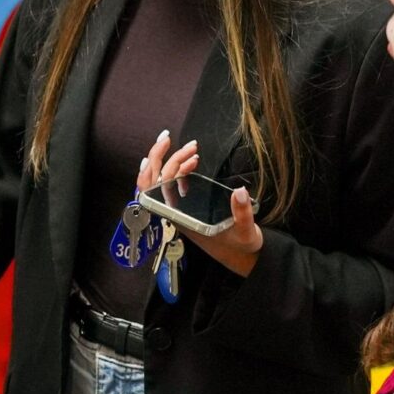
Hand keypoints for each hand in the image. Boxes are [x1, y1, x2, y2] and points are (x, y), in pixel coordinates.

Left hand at [139, 130, 263, 277]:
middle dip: (159, 157)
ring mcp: (182, 208)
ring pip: (167, 180)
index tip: (150, 156)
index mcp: (183, 219)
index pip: (153, 196)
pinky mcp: (189, 205)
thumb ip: (242, 213)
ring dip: (175, 160)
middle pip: (156, 181)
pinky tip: (192, 161)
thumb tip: (239, 191)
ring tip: (192, 147)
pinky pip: (177, 184)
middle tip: (169, 137)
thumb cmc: (240, 247)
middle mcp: (177, 213)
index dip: (147, 175)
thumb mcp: (246, 232)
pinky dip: (182, 169)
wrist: (243, 257)